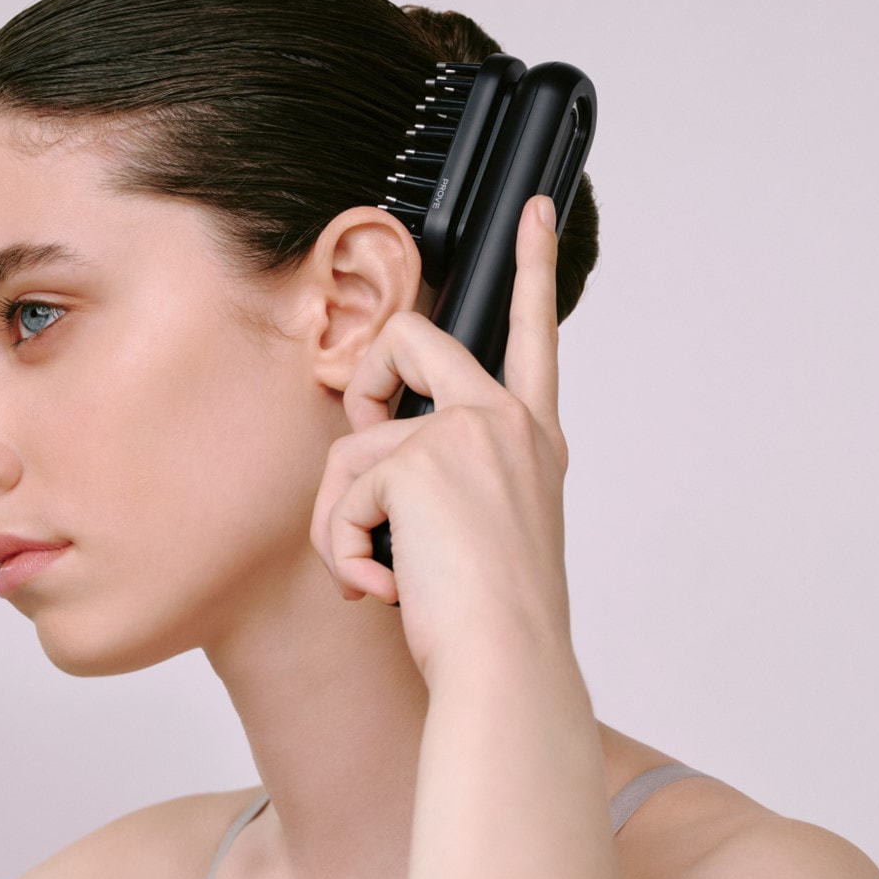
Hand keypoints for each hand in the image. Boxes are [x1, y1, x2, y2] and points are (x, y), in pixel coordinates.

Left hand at [309, 195, 573, 687]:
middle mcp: (508, 423)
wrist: (507, 667)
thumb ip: (445, 478)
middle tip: (365, 449)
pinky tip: (379, 586)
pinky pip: (342, 490)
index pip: (534, 337)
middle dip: (366, 379)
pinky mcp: (419, 458)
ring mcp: (468, 432)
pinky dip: (342, 547)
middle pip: (412, 340)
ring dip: (345, 517)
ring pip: (354, 438)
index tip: (536, 211)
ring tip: (376, 572)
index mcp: (533, 441)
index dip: (534, 268)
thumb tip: (368, 461)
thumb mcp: (483, 532)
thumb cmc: (493, 618)